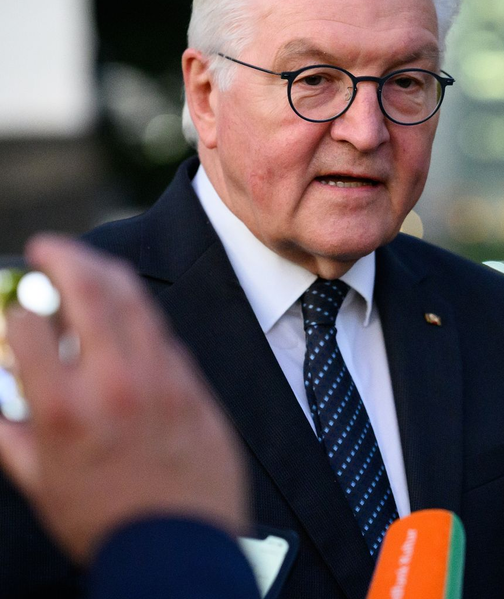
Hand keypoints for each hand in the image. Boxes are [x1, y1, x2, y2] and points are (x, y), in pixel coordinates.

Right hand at [0, 235, 248, 562]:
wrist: (180, 549)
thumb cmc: (105, 522)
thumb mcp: (39, 482)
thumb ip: (9, 435)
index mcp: (64, 407)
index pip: (29, 327)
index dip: (18, 310)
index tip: (18, 310)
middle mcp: (114, 382)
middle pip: (91, 290)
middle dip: (65, 256)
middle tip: (50, 246)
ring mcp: (162, 380)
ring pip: (137, 302)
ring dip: (109, 274)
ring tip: (89, 264)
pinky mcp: (195, 387)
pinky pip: (166, 338)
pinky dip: (141, 320)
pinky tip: (130, 320)